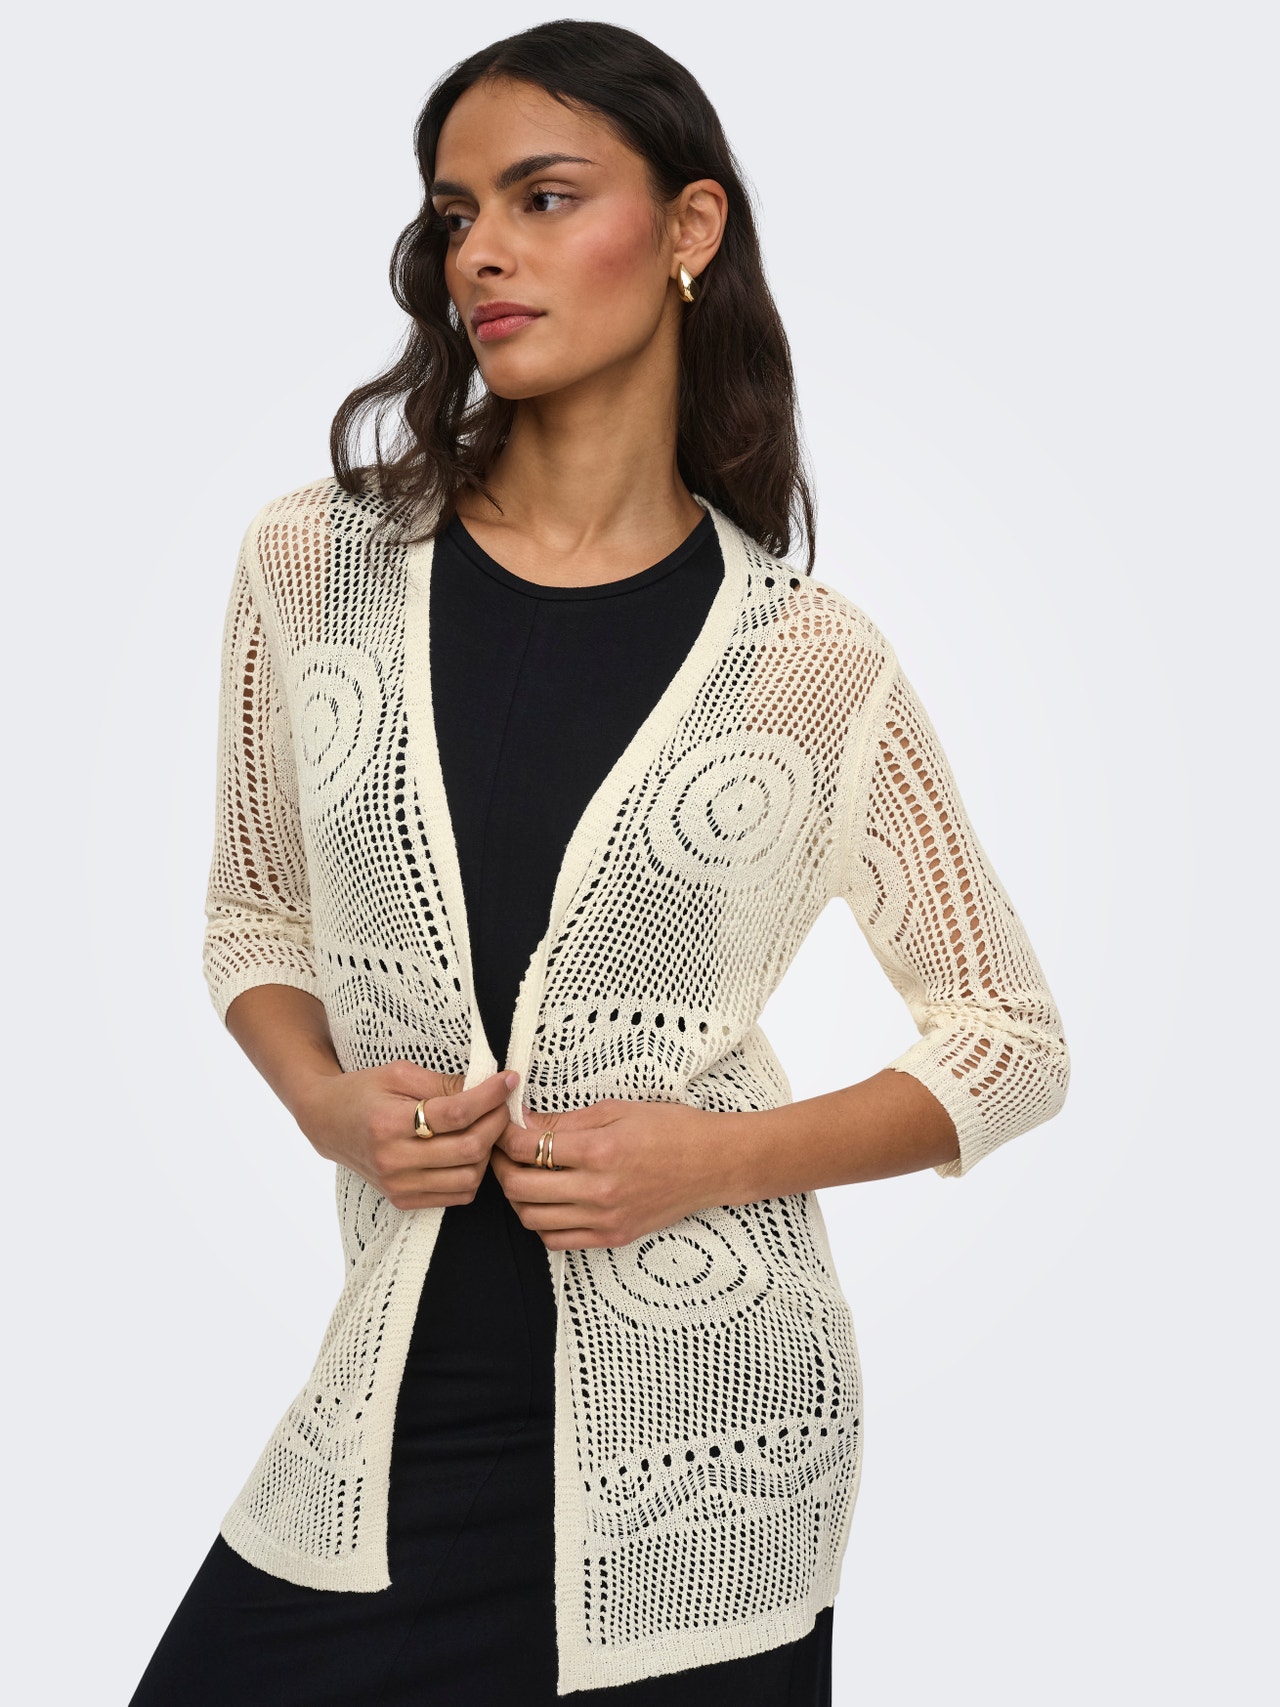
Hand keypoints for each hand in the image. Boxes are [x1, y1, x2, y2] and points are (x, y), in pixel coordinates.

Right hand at [297, 1063, 517, 1209]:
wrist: (328, 1123)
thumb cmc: (364, 1092)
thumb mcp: (399, 1073)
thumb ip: (443, 1082)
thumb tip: (488, 1086)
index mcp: (388, 1123)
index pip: (456, 1113)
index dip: (490, 1096)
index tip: (508, 1080)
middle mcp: (392, 1160)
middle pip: (468, 1149)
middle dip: (497, 1123)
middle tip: (504, 1104)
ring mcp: (397, 1185)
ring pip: (469, 1178)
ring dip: (489, 1151)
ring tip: (488, 1126)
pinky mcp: (403, 1200)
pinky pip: (457, 1196)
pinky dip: (474, 1174)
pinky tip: (472, 1150)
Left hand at [490, 1096, 733, 1249]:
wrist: (714, 1164)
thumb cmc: (672, 1129)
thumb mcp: (617, 1110)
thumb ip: (567, 1122)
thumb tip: (525, 1123)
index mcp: (599, 1151)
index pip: (526, 1148)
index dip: (504, 1136)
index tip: (501, 1127)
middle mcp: (599, 1190)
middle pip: (520, 1187)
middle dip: (500, 1166)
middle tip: (501, 1151)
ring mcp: (605, 1219)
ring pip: (532, 1218)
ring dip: (517, 1197)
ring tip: (522, 1175)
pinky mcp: (613, 1237)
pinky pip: (557, 1240)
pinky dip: (541, 1223)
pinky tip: (547, 1202)